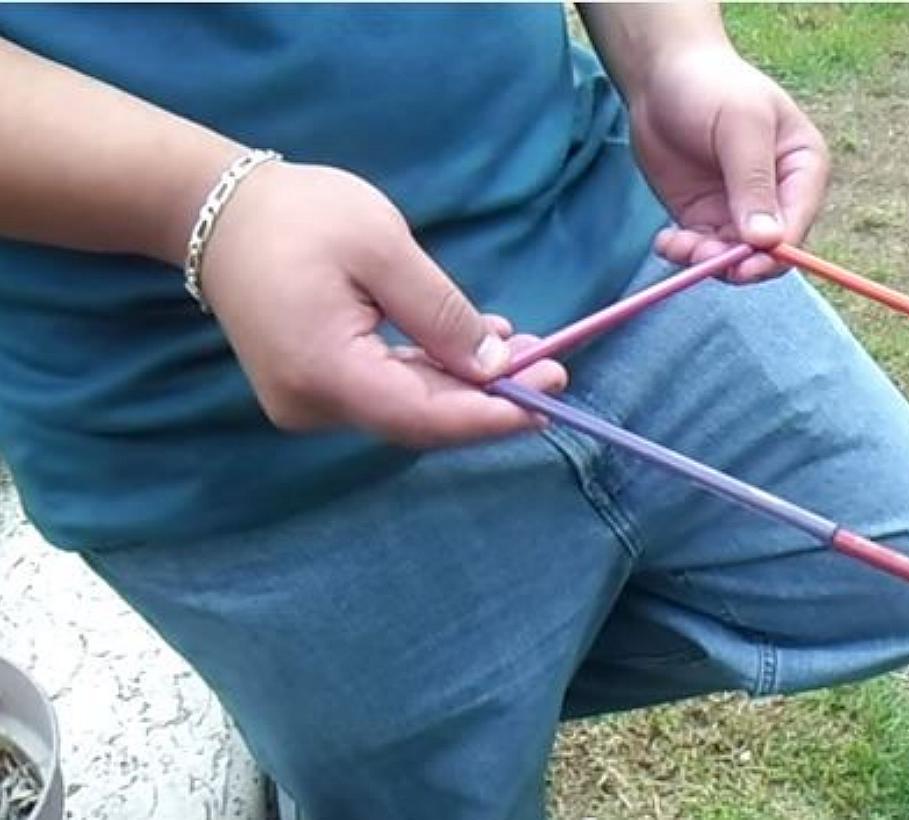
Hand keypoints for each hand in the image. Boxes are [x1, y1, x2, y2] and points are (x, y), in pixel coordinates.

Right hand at [199, 161, 565, 447]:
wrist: (215, 209)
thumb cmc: (299, 216)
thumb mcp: (383, 248)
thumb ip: (442, 314)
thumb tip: (497, 366)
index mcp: (326, 373)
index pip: (426, 417)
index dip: (494, 414)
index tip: (551, 397)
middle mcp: (313, 405)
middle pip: (420, 419)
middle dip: (490, 398)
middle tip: (554, 368)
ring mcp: (308, 401)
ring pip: (406, 406)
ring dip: (466, 383)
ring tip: (527, 351)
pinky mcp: (311, 386)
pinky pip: (384, 389)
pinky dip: (433, 372)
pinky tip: (477, 349)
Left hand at [629, 46, 827, 281]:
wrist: (661, 75)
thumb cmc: (712, 86)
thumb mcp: (740, 126)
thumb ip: (754, 183)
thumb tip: (767, 241)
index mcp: (803, 169)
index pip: (799, 222)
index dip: (776, 251)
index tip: (745, 264)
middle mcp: (778, 196)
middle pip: (769, 250)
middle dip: (737, 262)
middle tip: (701, 257)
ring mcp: (739, 210)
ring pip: (733, 257)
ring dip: (706, 260)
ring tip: (676, 244)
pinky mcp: (705, 217)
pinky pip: (702, 250)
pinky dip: (684, 254)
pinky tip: (666, 241)